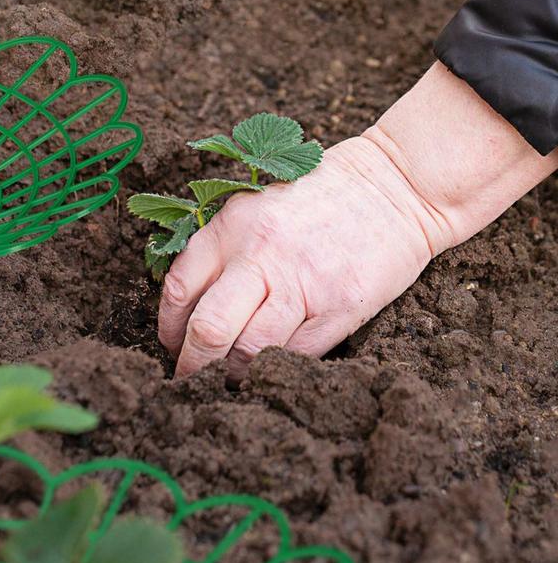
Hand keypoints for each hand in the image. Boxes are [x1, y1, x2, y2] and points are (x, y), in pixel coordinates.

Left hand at [159, 63, 557, 378]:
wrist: (394, 184)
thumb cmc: (317, 199)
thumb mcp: (255, 206)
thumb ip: (222, 248)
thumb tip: (189, 307)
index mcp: (232, 226)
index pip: (181, 288)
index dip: (169, 326)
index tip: (173, 342)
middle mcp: (261, 254)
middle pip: (208, 329)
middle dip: (192, 363)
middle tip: (191, 376)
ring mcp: (303, 283)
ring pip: (249, 352)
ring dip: (232, 374)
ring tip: (229, 377)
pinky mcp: (342, 307)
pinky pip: (295, 355)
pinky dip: (275, 368)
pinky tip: (269, 367)